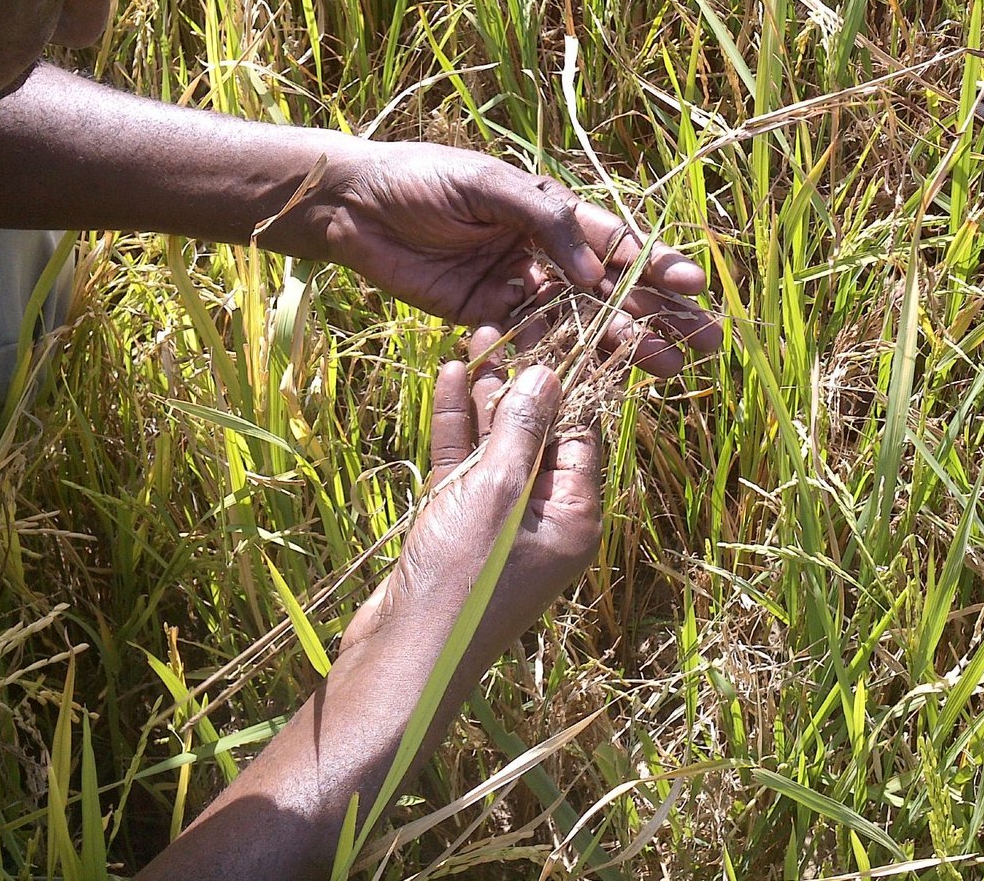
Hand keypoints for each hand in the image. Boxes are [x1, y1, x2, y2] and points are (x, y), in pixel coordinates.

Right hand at [137, 346, 600, 880]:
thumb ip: (522, 429)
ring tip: (476, 339)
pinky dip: (455, 426)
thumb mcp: (498, 492)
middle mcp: (543, 520)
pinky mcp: (455, 527)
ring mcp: (497, 524)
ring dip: (486, 396)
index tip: (555, 333)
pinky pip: (462, 466)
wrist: (402, 657)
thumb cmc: (461, 580)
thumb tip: (548, 375)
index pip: (581, 436)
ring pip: (496, 446)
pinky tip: (448, 378)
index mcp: (574, 518)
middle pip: (538, 436)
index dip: (567, 384)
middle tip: (510, 325)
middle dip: (522, 382)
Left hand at [318, 141, 720, 376]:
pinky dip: (565, 361)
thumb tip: (595, 268)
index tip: (691, 286)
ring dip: (627, 345)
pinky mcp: (486, 321)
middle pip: (613, 289)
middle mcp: (543, 253)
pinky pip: (533, 345)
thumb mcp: (487, 183)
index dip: (654, 265)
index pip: (614, 242)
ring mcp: (518, 290)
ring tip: (671, 368)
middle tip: (707, 341)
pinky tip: (601, 378)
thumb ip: (543, 219)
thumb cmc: (421, 179)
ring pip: (583, 322)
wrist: (352, 207)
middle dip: (660, 313)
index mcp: (550, 212)